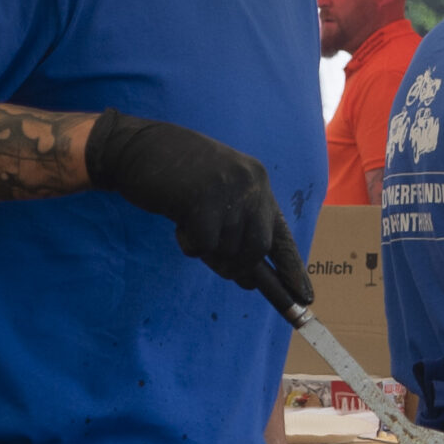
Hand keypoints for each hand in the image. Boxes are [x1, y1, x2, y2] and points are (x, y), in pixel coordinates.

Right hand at [85, 110, 311, 301]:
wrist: (138, 146)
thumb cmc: (176, 175)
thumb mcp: (216, 196)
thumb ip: (235, 228)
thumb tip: (250, 280)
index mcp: (258, 181)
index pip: (280, 233)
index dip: (292, 268)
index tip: (306, 297)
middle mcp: (250, 183)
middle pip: (257, 248)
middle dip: (236, 265)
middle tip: (211, 256)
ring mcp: (228, 189)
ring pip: (228, 250)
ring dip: (206, 249)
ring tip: (188, 222)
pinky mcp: (202, 198)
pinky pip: (203, 245)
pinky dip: (189, 243)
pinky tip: (178, 220)